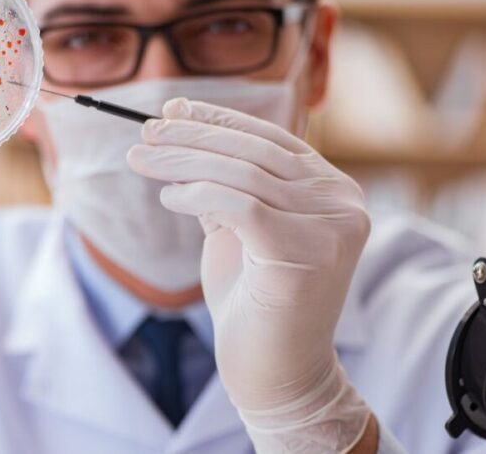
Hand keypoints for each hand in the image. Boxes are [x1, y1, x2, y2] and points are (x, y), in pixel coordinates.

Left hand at [128, 98, 371, 450]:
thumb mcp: (240, 230)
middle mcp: (344, 204)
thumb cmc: (254, 303)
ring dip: (183, 162)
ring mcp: (333, 229)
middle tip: (144, 132)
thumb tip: (182, 131)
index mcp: (333, 191)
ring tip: (141, 160)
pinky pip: (240, 206)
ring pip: (244, 175)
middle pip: (256, 153)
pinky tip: (168, 197)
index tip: (172, 110)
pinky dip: (196, 195)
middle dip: (192, 137)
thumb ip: (228, 184)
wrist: (274, 375)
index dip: (219, 120)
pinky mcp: (307, 254)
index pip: (272, 140)